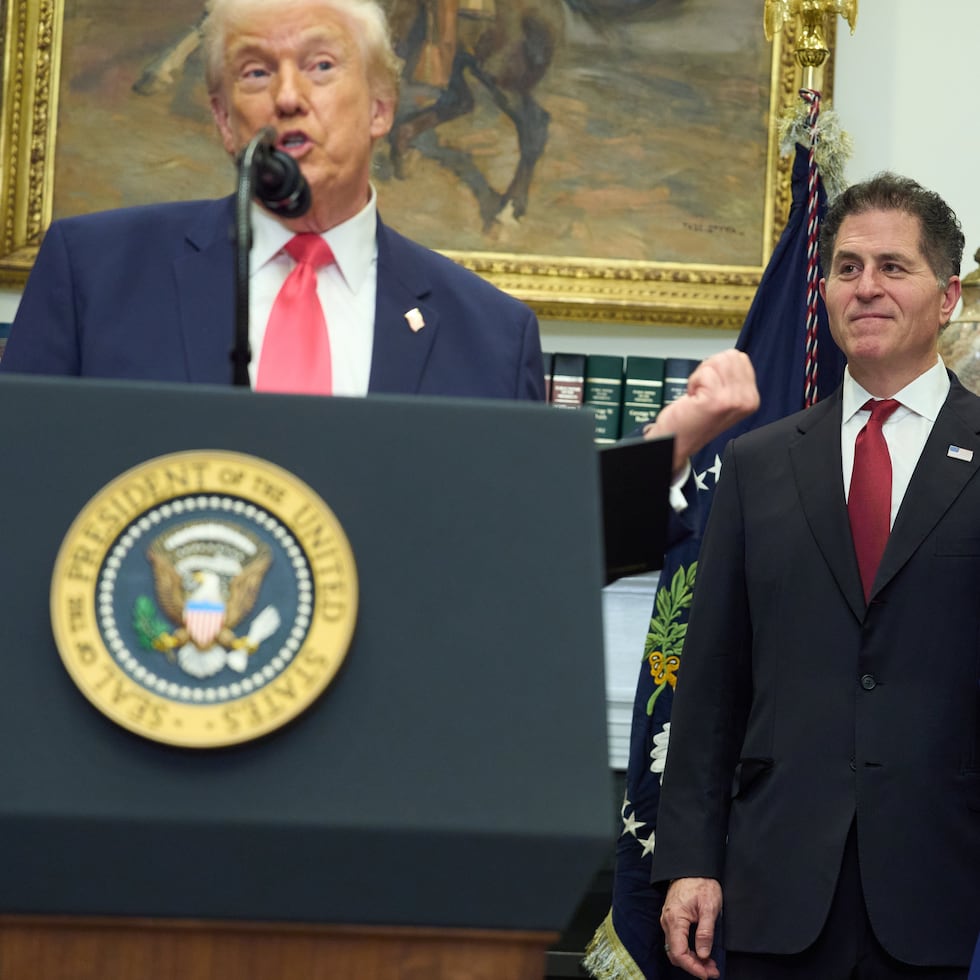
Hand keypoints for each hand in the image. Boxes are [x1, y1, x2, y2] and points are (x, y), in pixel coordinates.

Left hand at [643, 349, 758, 474]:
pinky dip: (693, 382)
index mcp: (752, 397)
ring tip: (699, 395)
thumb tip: (731, 356)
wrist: (676, 442)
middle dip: (710, 369)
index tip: (711, 387)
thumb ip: (732, 377)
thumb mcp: (723, 397)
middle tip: (703, 391)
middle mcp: (747, 400)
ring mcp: (734, 401)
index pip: (740, 358)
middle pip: (729, 356)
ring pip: (718, 361)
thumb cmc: (693, 419)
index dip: (718, 368)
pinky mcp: (717, 401)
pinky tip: (693, 399)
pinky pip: (705, 373)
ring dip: (701, 375)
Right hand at [661, 877, 722, 978]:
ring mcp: (668, 920)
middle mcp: (667, 921)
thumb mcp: (709, 907)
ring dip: (692, 959)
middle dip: (694, 966)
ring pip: (676, 948)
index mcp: (675, 919)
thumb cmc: (701, 883)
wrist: (693, 866)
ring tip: (710, 964)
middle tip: (712, 971)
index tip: (707, 974)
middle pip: (676, 954)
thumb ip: (705, 932)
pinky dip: (689, 950)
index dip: (692, 967)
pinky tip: (702, 952)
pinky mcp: (672, 919)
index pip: (678, 952)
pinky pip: (677, 940)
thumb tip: (703, 954)